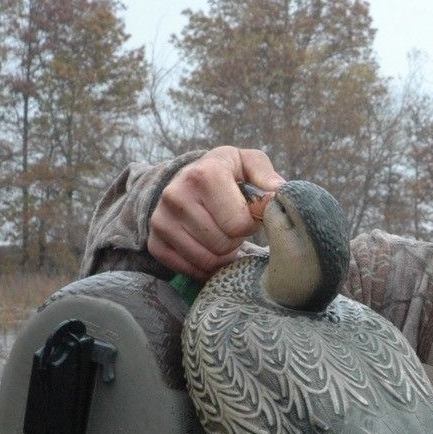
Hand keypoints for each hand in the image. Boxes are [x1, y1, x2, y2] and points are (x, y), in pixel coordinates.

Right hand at [149, 146, 284, 279]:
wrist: (187, 179)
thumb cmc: (226, 174)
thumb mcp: (247, 163)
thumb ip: (266, 175)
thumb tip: (277, 194)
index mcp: (204, 174)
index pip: (238, 224)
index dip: (250, 223)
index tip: (247, 213)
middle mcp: (176, 195)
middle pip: (223, 245)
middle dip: (235, 239)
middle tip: (232, 225)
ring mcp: (161, 220)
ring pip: (207, 261)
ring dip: (222, 254)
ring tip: (221, 234)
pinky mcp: (155, 242)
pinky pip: (189, 270)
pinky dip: (205, 266)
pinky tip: (207, 247)